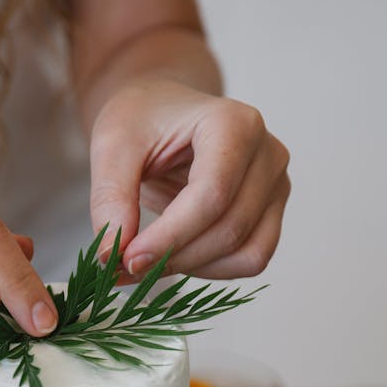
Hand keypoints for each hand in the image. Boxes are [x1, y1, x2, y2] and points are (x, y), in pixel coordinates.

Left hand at [88, 80, 290, 279]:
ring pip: (246, 253)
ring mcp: (275, 185)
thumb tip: (112, 252)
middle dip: (176, 256)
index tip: (129, 258)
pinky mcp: (271, 212)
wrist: (163, 116)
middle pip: (230, 228)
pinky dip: (212, 270)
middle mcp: (267, 153)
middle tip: (129, 265)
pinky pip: (251, 259)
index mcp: (234, 123)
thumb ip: (111, 197)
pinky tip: (179, 256)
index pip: (212, 194)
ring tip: (152, 258)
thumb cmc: (144, 120)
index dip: (170, 236)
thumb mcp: (112, 145)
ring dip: (194, 267)